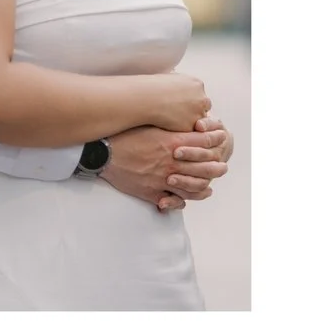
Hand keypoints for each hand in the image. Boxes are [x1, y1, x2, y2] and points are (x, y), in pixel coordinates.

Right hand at [98, 121, 229, 212]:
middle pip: (202, 167)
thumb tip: (185, 125)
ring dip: (203, 188)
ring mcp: (163, 179)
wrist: (104, 153)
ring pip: (191, 187)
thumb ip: (170, 128)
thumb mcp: (150, 126)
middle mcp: (171, 163)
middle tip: (222, 167)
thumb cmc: (125, 135)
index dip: (215, 139)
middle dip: (216, 167)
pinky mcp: (152, 192)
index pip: (203, 143)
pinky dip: (181, 201)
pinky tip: (186, 200)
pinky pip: (172, 200)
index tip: (222, 137)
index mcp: (172, 143)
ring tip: (209, 187)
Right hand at [142, 72, 210, 132]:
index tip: (181, 103)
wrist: (148, 98)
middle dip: (194, 111)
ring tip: (172, 120)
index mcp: (197, 84)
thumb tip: (177, 80)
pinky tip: (170, 125)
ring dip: (189, 121)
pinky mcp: (191, 126)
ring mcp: (198, 113)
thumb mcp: (171, 76)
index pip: (200, 94)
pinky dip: (181, 129)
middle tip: (179, 113)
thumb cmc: (154, 86)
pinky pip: (189, 130)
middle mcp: (202, 98)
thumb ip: (180, 81)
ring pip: (199, 121)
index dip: (191, 100)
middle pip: (204, 107)